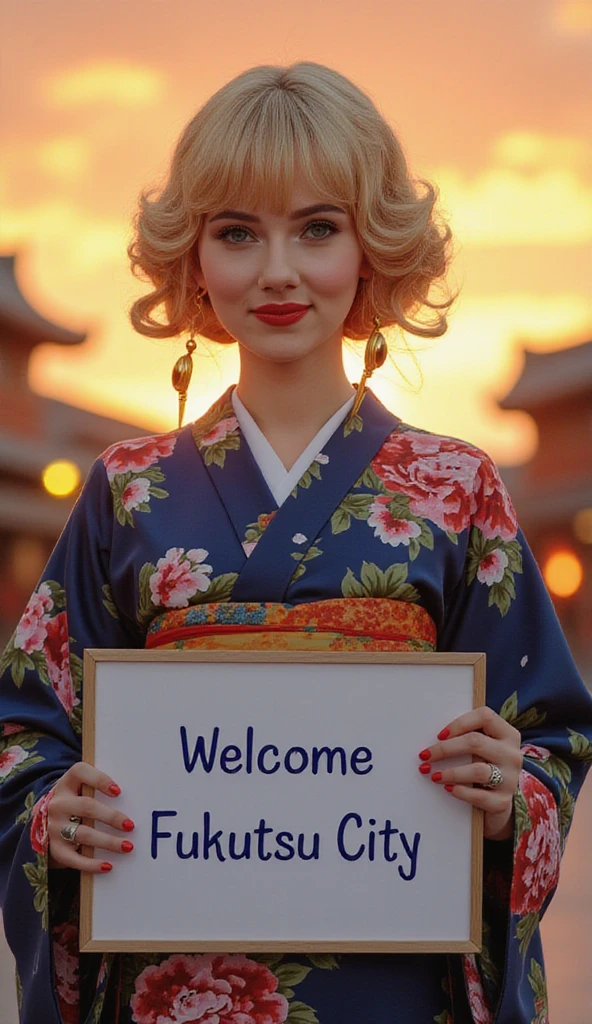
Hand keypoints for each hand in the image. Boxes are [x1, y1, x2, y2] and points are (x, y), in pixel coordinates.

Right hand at [48, 761, 134, 872]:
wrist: (45, 823)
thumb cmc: (75, 803)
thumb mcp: (80, 789)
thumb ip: (99, 789)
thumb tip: (134, 797)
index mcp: (67, 783)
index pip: (80, 772)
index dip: (99, 780)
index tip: (119, 791)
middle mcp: (58, 803)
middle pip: (86, 806)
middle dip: (111, 816)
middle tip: (131, 825)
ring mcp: (54, 826)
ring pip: (83, 834)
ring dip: (108, 841)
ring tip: (127, 846)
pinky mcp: (54, 848)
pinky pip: (73, 858)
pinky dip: (91, 864)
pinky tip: (108, 866)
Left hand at [417, 706, 522, 839]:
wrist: (501, 801)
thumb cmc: (485, 765)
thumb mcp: (484, 747)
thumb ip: (468, 737)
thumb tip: (435, 737)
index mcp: (507, 734)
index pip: (485, 717)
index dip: (459, 723)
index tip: (439, 735)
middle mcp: (512, 755)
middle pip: (476, 742)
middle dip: (445, 749)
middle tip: (425, 756)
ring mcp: (510, 779)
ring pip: (478, 770)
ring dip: (451, 772)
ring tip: (433, 775)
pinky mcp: (503, 802)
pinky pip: (479, 796)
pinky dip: (461, 792)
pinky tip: (448, 789)